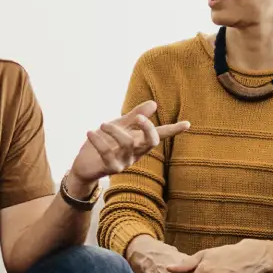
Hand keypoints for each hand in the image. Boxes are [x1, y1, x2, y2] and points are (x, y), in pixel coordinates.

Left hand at [68, 100, 190, 190]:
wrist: (85, 164)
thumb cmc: (105, 143)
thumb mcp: (120, 126)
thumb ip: (135, 116)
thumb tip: (154, 103)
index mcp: (140, 142)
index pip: (160, 135)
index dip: (173, 130)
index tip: (187, 124)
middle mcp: (136, 153)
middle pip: (151, 141)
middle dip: (148, 128)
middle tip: (139, 118)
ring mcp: (125, 162)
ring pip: (128, 143)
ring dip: (114, 130)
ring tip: (102, 124)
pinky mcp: (111, 169)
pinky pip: (107, 152)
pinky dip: (98, 140)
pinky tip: (89, 133)